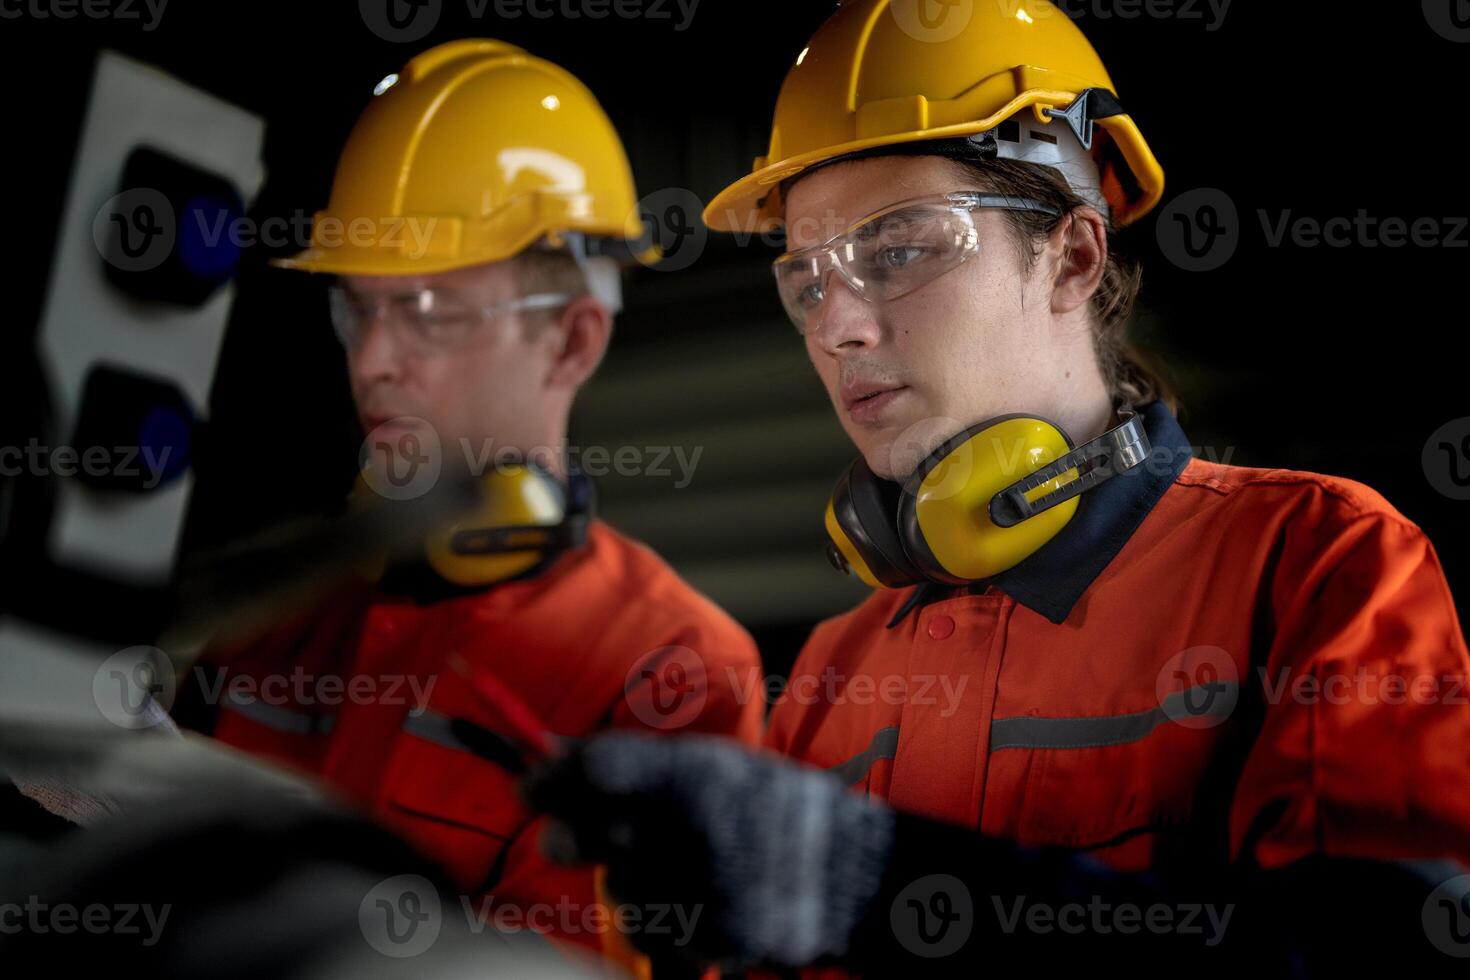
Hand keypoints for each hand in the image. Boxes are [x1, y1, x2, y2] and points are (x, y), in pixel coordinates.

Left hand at [523, 732, 894, 968]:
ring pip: (613, 887)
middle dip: (565, 832)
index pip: (596, 768)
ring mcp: (699, 891)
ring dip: (624, 876)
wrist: (858, 876)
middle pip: (580, 833)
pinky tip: (688, 900)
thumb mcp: (724, 767)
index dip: (552, 775)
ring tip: (665, 864)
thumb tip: (562, 754)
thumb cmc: (782, 809)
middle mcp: (691, 830)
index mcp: (697, 773)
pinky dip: (658, 919)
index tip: (532, 781)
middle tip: (560, 832)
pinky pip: (649, 933)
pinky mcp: (709, 942)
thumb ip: (648, 765)